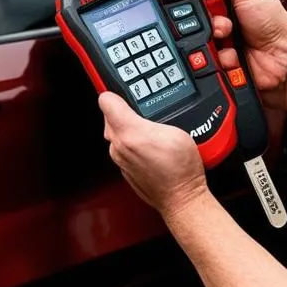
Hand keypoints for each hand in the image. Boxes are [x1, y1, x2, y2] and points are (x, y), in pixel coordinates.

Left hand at [99, 93, 209, 219]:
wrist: (181, 198)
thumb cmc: (180, 169)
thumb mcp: (176, 130)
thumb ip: (156, 114)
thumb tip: (146, 104)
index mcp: (129, 133)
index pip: (106, 100)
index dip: (115, 91)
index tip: (121, 88)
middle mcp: (119, 146)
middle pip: (109, 116)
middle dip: (123, 109)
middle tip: (142, 109)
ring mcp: (120, 159)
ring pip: (115, 132)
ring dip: (128, 126)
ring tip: (149, 127)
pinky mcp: (124, 168)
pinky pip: (123, 147)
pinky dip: (132, 142)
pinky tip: (150, 144)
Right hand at [199, 0, 286, 110]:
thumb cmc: (273, 23)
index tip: (197, 1)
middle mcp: (212, 19)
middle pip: (185, 20)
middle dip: (204, 22)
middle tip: (223, 22)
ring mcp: (212, 42)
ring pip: (192, 43)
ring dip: (211, 42)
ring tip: (229, 39)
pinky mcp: (215, 63)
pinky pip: (202, 63)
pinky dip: (219, 59)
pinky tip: (234, 56)